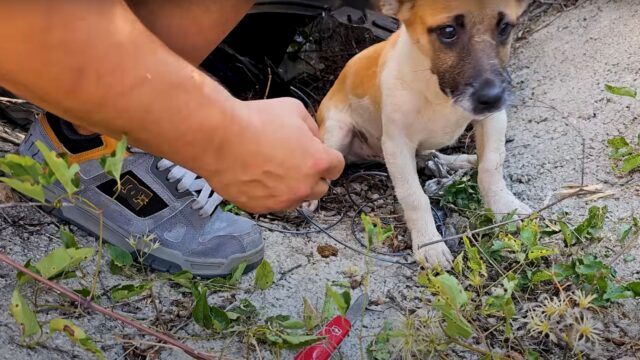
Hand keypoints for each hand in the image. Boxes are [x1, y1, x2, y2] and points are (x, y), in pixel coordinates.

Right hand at [205, 97, 344, 212]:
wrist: (218, 138)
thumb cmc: (254, 121)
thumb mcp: (294, 109)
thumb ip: (311, 128)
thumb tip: (313, 139)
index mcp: (317, 162)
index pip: (337, 167)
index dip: (328, 159)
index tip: (320, 156)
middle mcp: (303, 186)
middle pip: (321, 188)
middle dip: (313, 176)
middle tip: (296, 162)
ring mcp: (281, 200)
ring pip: (296, 198)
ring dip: (291, 187)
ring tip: (272, 168)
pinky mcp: (260, 208)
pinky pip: (272, 203)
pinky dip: (268, 193)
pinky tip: (256, 176)